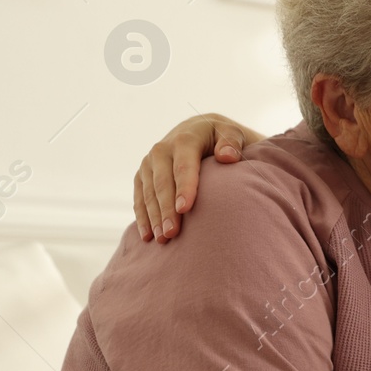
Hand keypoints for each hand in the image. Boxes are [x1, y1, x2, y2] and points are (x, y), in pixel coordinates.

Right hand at [133, 113, 264, 243]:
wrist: (198, 130)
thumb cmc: (220, 138)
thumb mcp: (231, 134)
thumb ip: (232, 142)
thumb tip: (227, 157)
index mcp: (184, 140)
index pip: (183, 166)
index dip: (184, 187)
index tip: (185, 209)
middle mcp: (162, 150)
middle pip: (163, 183)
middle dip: (166, 209)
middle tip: (172, 233)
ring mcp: (149, 163)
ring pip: (148, 193)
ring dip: (154, 217)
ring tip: (163, 239)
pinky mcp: (142, 175)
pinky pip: (139, 197)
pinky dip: (143, 217)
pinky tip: (148, 236)